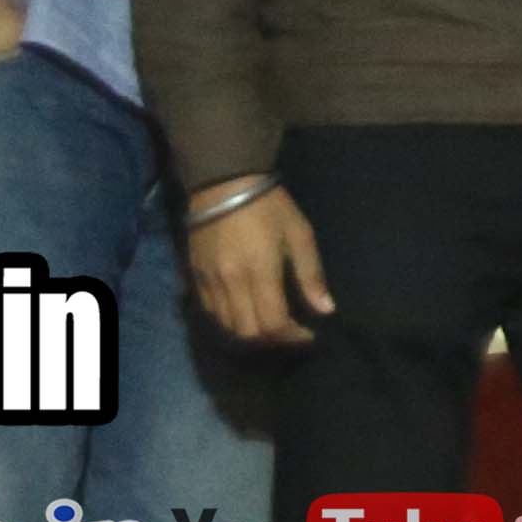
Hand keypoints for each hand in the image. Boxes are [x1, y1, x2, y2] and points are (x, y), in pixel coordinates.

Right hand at [185, 183, 334, 345]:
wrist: (224, 181)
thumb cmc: (269, 206)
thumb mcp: (299, 234)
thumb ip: (311, 275)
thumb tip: (326, 309)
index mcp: (259, 273)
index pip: (273, 324)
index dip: (292, 337)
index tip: (308, 335)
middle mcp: (231, 283)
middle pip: (248, 332)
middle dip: (272, 339)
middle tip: (289, 331)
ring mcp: (209, 280)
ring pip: (227, 325)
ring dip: (249, 332)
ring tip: (268, 324)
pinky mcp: (195, 273)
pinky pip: (209, 309)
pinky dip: (228, 319)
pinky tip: (243, 310)